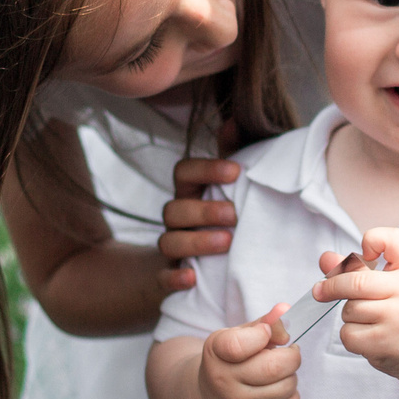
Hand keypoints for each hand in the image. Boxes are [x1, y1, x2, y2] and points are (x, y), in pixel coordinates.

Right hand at [157, 157, 238, 294]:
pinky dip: (173, 279)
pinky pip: (162, 278)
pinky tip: (192, 279)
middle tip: (234, 215)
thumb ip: (231, 153)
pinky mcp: (170, 275)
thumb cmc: (221, 213)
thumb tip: (236, 119)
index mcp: (189, 191)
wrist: (201, 261)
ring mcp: (172, 246)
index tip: (236, 172)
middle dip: (203, 210)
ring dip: (196, 241)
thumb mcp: (226, 184)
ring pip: (168, 242)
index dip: (206, 169)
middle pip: (174, 209)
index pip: (183, 171)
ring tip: (227, 243)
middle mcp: (176, 218)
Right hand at [197, 304, 299, 398]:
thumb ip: (265, 322)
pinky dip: (293, 395)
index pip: (238, 345)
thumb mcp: (239, 334)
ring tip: (281, 372)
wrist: (211, 398)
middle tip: (290, 352)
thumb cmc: (232, 359)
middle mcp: (223, 380)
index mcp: (216, 351)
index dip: (261, 335)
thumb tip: (285, 319)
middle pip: (274, 368)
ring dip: (292, 375)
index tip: (265, 333)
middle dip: (292, 357)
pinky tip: (280, 388)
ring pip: (286, 387)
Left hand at [321, 229, 398, 382]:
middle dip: (332, 286)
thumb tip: (325, 258)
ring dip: (349, 314)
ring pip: (350, 309)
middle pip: (355, 281)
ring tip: (370, 320)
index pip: (393, 239)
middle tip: (320, 290)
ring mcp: (397, 318)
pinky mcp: (384, 343)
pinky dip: (351, 335)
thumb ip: (358, 267)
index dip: (373, 239)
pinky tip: (369, 336)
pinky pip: (348, 333)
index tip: (365, 252)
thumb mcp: (396, 281)